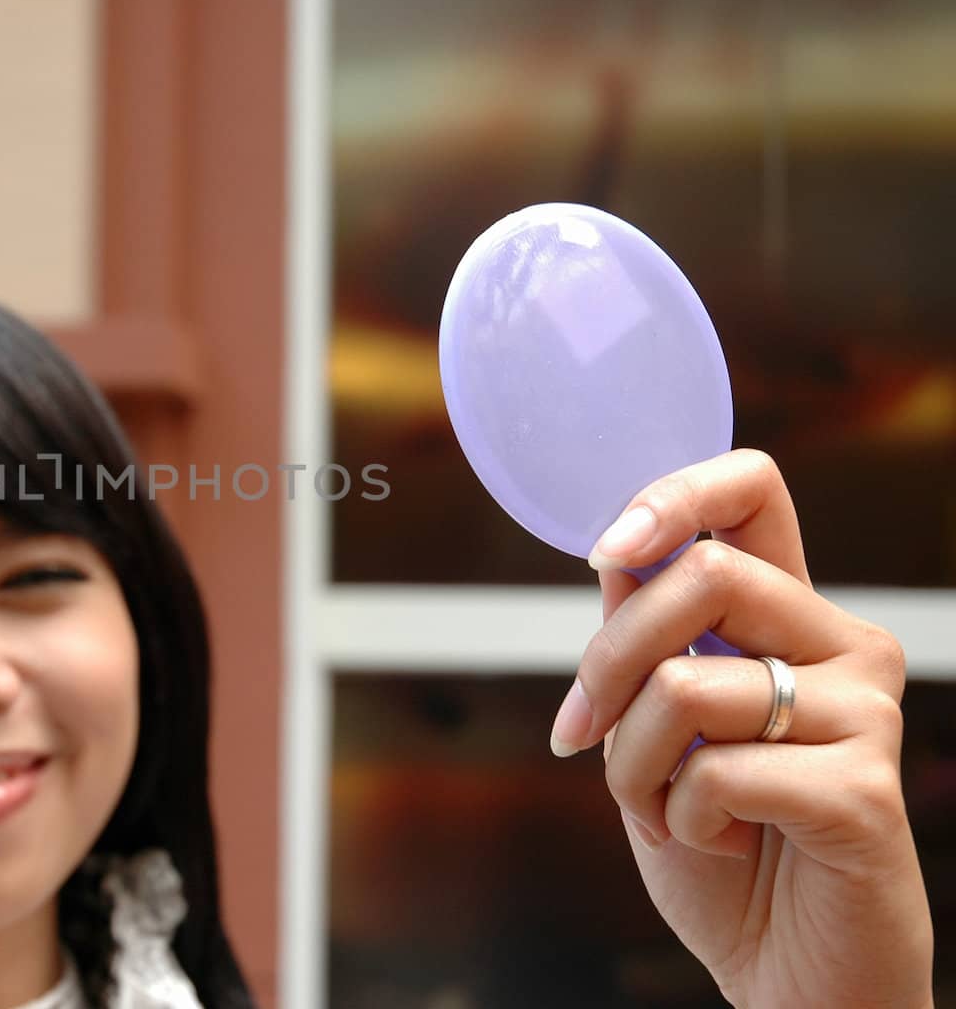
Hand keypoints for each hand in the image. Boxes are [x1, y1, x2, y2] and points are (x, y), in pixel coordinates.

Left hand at [551, 449, 934, 1008]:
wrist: (784, 971)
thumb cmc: (720, 847)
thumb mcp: (654, 732)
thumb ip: (646, 642)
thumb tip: (618, 555)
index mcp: (786, 616)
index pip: (753, 491)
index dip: (675, 493)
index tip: (610, 547)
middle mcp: (839, 645)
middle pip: (702, 576)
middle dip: (608, 661)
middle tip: (584, 733)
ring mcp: (864, 712)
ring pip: (689, 683)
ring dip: (632, 762)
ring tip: (665, 809)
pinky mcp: (866, 788)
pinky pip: (719, 770)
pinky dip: (681, 815)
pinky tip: (721, 840)